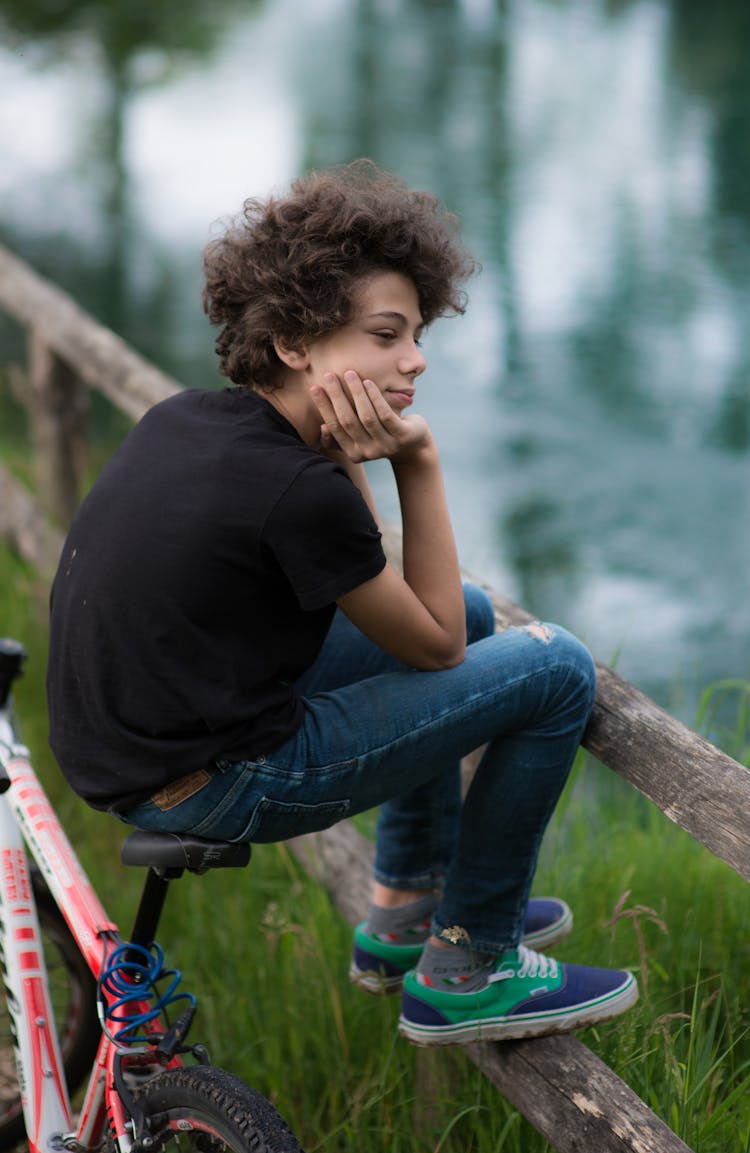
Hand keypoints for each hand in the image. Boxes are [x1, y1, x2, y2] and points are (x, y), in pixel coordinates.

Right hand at [310, 371, 432, 463]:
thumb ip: (340, 436)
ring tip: (350, 374)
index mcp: (354, 453)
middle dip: (337, 396)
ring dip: (356, 393)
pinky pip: (385, 414)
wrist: (413, 446)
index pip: (335, 427)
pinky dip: (375, 397)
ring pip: (366, 417)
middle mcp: (368, 452)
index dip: (324, 407)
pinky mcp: (402, 436)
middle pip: (348, 421)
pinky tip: (368, 382)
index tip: (314, 387)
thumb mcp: (360, 439)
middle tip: (329, 375)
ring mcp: (386, 445)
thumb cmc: (380, 436)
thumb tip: (322, 427)